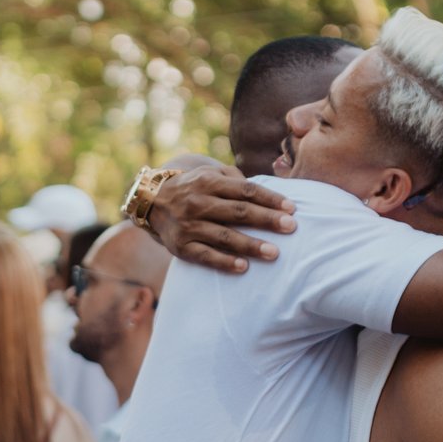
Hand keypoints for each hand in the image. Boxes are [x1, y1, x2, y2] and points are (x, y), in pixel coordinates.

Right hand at [148, 164, 296, 272]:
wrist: (151, 202)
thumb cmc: (193, 188)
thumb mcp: (209, 174)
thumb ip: (235, 178)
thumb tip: (266, 190)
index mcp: (209, 182)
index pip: (245, 190)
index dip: (270, 199)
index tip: (292, 208)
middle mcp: (198, 202)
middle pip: (239, 212)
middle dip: (266, 220)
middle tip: (291, 227)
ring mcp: (189, 226)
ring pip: (224, 236)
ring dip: (250, 245)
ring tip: (274, 252)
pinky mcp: (181, 247)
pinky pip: (206, 256)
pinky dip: (224, 262)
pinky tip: (244, 267)